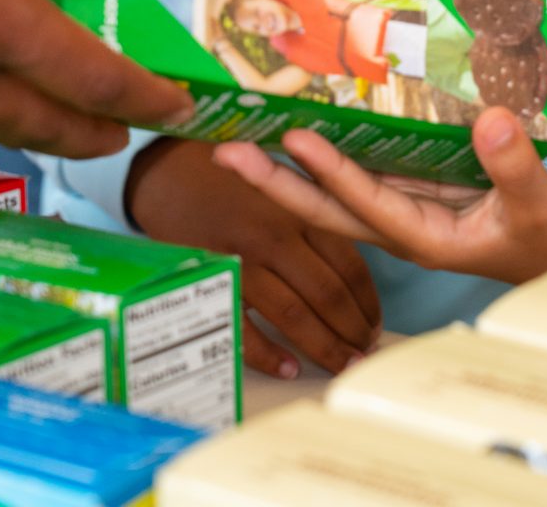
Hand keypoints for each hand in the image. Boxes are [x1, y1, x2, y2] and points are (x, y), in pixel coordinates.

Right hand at [128, 138, 381, 378]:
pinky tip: (289, 369)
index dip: (368, 304)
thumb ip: (317, 228)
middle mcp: (275, 235)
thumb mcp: (286, 195)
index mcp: (302, 212)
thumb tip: (354, 286)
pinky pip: (243, 327)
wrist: (172, 176)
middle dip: (352, 331)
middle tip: (364, 354)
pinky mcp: (208, 278)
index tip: (375, 327)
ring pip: (293, 314)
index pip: (350, 267)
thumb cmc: (238, 190)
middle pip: (327, 294)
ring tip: (340, 366)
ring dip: (322, 347)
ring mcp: (241, 259)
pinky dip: (268, 354)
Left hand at [211, 107, 546, 284]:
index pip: (364, 204)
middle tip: (224, 153)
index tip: (294, 140)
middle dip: (275, 181)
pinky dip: (334, 150)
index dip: (330, 172)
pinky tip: (310, 124)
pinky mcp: (414, 192)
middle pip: (326, 207)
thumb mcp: (539, 204)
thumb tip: (491, 123)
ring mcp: (403, 209)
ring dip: (292, 166)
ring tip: (248, 132)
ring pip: (336, 189)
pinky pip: (365, 170)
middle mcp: (401, 226)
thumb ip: (513, 166)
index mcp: (424, 238)